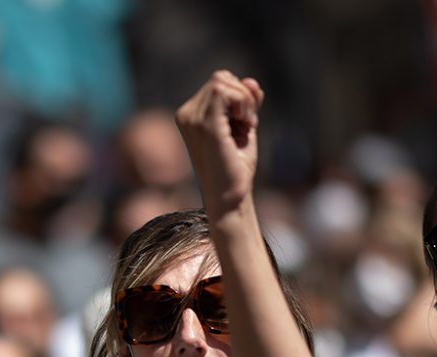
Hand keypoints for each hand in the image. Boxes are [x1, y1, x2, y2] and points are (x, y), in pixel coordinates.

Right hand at [176, 70, 263, 215]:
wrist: (230, 199)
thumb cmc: (235, 169)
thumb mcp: (243, 128)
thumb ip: (246, 103)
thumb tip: (250, 81)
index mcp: (189, 116)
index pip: (218, 83)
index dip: (240, 97)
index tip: (247, 123)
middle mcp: (186, 115)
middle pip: (220, 77)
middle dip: (243, 96)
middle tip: (249, 125)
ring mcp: (192, 119)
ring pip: (223, 81)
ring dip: (245, 101)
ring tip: (247, 128)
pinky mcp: (205, 124)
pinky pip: (223, 90)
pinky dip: (242, 102)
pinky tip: (246, 125)